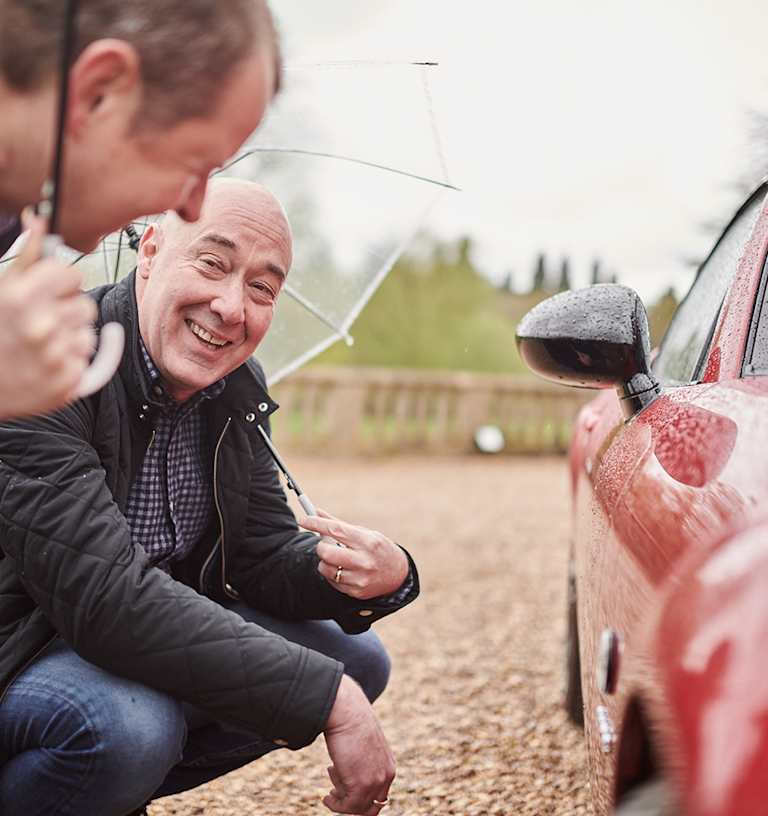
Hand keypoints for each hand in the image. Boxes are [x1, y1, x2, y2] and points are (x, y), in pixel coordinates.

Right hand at [0, 214, 96, 419]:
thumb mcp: (1, 288)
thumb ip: (26, 255)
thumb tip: (40, 218)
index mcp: (21, 298)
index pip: (72, 275)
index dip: (62, 283)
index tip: (51, 291)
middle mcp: (40, 326)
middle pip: (85, 306)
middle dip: (67, 312)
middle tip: (42, 322)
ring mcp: (54, 357)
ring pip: (88, 334)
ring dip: (71, 337)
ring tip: (42, 345)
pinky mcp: (66, 383)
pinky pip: (89, 361)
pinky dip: (73, 362)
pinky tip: (53, 362)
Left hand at [302, 508, 407, 599]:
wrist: (398, 574)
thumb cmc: (377, 548)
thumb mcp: (363, 533)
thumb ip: (338, 524)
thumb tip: (315, 512)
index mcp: (366, 541)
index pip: (335, 530)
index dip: (316, 524)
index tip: (303, 520)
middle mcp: (364, 560)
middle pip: (327, 552)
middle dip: (321, 547)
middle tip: (324, 545)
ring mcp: (360, 578)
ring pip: (326, 568)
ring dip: (325, 562)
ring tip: (336, 558)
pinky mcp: (356, 591)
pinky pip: (331, 581)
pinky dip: (332, 573)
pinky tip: (342, 569)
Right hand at [323, 675, 394, 814]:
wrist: (347, 712)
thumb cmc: (351, 721)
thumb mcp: (363, 743)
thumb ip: (363, 759)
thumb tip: (351, 767)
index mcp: (388, 765)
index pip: (380, 796)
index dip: (363, 800)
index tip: (346, 795)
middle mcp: (386, 776)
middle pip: (371, 807)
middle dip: (352, 804)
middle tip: (335, 794)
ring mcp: (375, 781)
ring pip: (356, 807)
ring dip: (339, 799)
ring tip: (329, 785)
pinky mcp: (360, 784)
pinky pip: (346, 806)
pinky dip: (334, 804)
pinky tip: (326, 797)